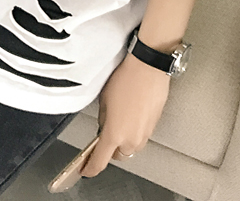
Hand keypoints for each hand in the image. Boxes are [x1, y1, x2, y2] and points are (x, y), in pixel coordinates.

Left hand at [79, 53, 170, 177]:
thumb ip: (103, 119)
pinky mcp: (153, 127)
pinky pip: (140, 136)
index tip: (85, 170)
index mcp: (114, 134)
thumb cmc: (126, 79)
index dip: (90, 168)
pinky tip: (130, 113)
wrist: (148, 69)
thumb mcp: (104, 99)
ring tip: (118, 118)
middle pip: (117, 155)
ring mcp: (144, 134)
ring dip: (122, 140)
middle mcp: (131, 139)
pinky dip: (133, 130)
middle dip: (109, 148)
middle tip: (104, 132)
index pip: (100, 161)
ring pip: (130, 147)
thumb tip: (104, 126)